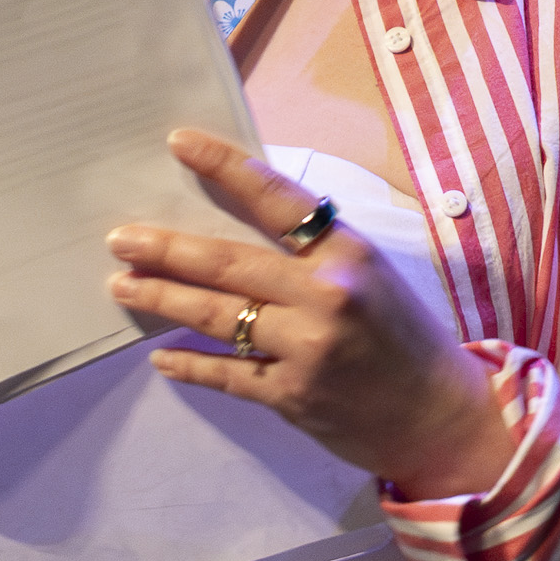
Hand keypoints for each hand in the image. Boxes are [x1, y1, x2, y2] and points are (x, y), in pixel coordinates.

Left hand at [105, 130, 514, 501]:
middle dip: (166, 249)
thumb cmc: (404, 336)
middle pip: (228, 262)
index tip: (180, 144)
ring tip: (122, 285)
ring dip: (163, 298)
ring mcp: (306, 350)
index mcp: (347, 255)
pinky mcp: (292, 396)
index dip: (224, 167)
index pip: (276, 198)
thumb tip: (241, 217)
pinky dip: (189, 364)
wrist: (438, 416)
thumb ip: (313, 251)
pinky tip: (160, 354)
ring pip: (216, 316)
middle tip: (121, 238)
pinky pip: (226, 374)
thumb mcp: (370, 275)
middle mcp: (325, 297)